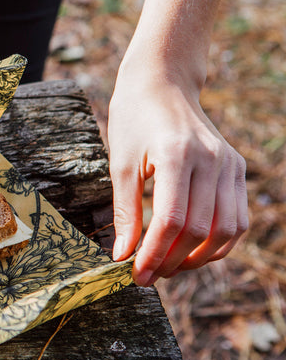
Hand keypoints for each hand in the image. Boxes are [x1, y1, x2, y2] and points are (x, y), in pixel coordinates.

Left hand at [108, 62, 247, 285]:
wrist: (161, 84)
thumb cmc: (133, 120)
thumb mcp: (120, 163)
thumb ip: (125, 211)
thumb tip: (122, 256)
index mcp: (176, 154)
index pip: (171, 220)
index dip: (152, 254)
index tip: (135, 274)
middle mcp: (211, 159)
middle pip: (199, 230)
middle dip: (171, 261)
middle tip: (148, 276)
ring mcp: (229, 163)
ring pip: (226, 230)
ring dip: (197, 258)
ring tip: (168, 267)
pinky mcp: (236, 168)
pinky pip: (237, 218)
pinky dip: (218, 243)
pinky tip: (192, 252)